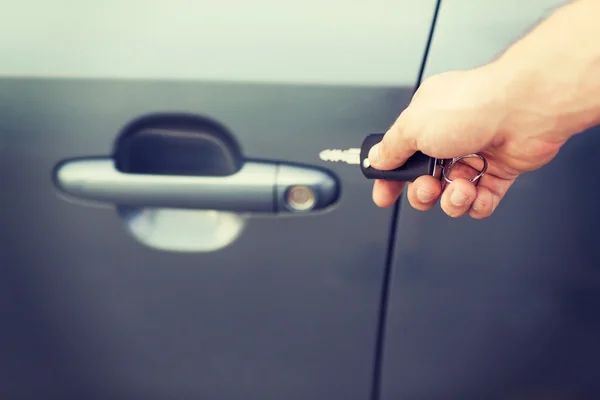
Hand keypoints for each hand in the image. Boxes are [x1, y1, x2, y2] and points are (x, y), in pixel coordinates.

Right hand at [368, 63, 567, 218]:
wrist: (526, 109)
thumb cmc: (474, 105)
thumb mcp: (413, 126)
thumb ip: (392, 147)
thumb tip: (377, 158)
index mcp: (426, 121)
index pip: (401, 156)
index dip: (390, 179)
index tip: (384, 195)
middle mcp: (450, 137)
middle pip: (425, 180)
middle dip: (423, 193)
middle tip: (428, 187)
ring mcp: (475, 154)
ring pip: (452, 194)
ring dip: (452, 200)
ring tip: (460, 189)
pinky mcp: (500, 170)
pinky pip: (482, 199)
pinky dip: (478, 203)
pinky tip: (477, 195)